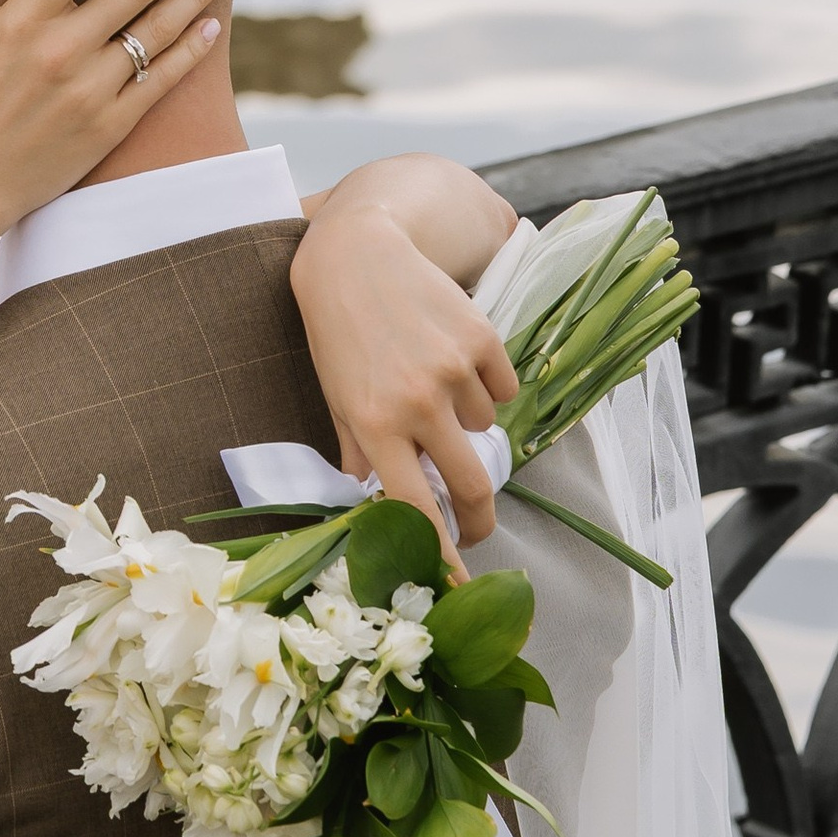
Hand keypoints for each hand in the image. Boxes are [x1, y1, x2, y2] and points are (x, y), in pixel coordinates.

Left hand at [293, 202, 518, 547]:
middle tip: (473, 523)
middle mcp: (416, 403)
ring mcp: (453, 370)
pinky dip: (485, 384)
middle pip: (470, 486)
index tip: (457, 582)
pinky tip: (453, 358)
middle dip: (477, 516)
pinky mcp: (482, 338)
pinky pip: (501, 388)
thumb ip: (356, 452)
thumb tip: (371, 501)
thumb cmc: (338, 332)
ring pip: (483, 429)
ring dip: (466, 423)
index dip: (441, 554)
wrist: (357, 254)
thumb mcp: (336, 397)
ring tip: (432, 386)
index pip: (415, 510)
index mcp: (373, 426)